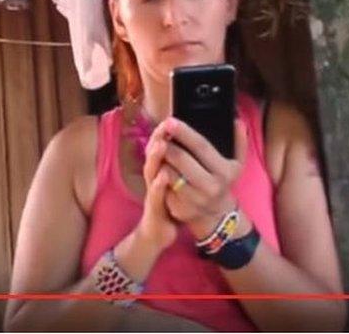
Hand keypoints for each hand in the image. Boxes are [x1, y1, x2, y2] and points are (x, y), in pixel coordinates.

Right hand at [133, 124, 180, 251]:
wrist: (159, 231)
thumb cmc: (173, 201)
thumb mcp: (175, 180)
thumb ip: (182, 161)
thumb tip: (197, 142)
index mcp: (161, 167)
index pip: (160, 145)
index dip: (164, 131)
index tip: (171, 117)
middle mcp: (154, 177)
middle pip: (154, 154)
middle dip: (160, 139)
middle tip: (166, 125)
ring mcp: (152, 192)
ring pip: (151, 171)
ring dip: (156, 157)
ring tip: (161, 144)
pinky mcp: (153, 208)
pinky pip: (156, 195)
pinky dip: (159, 185)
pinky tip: (164, 176)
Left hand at [152, 117, 248, 238]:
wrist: (218, 215)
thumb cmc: (224, 183)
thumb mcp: (236, 165)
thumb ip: (239, 142)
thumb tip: (238, 121)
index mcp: (224, 171)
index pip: (201, 147)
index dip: (185, 132)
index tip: (170, 120)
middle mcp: (210, 186)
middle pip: (182, 159)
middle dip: (167, 144)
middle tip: (159, 132)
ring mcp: (194, 200)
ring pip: (169, 174)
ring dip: (160, 158)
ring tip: (156, 147)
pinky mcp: (180, 208)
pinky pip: (163, 187)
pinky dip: (157, 175)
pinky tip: (156, 165)